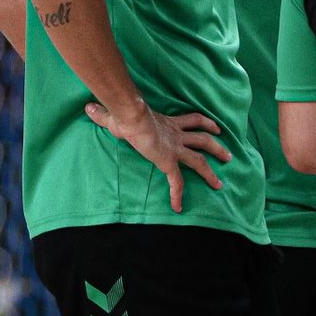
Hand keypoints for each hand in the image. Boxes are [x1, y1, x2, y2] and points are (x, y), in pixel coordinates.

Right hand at [85, 101, 230, 213]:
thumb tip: (88, 107)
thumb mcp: (116, 114)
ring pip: (200, 159)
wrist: (131, 116)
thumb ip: (105, 114)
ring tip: (220, 184)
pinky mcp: (168, 161)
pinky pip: (176, 181)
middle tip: (227, 156)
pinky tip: (178, 208)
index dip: (203, 123)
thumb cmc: (125, 113)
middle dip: (217, 147)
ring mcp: (175, 148)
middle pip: (204, 139)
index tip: (213, 127)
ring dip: (211, 171)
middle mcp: (176, 135)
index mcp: (169, 123)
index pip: (192, 121)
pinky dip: (177, 195)